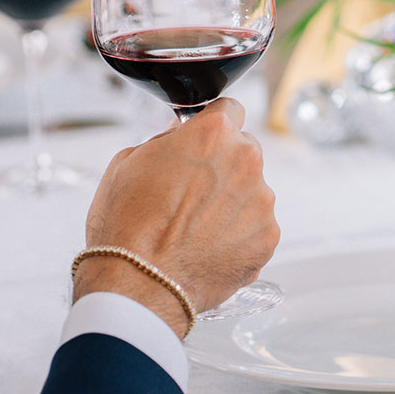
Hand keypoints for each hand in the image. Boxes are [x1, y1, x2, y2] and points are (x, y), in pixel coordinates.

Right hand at [75, 99, 278, 332]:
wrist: (138, 284)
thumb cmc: (126, 225)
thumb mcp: (128, 162)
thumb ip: (166, 140)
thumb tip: (181, 136)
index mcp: (213, 133)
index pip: (230, 110)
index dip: (213, 126)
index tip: (205, 141)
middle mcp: (245, 161)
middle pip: (243, 151)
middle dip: (223, 166)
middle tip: (192, 194)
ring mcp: (261, 201)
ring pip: (251, 191)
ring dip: (232, 203)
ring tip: (195, 229)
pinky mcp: (268, 238)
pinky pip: (256, 227)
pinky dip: (238, 236)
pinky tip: (208, 249)